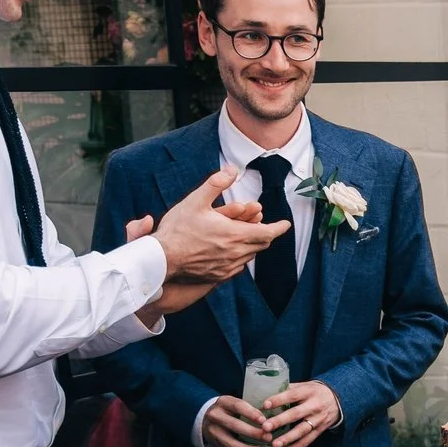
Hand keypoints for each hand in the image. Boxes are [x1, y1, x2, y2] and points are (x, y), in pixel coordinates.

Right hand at [155, 167, 281, 286]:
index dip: (279, 228)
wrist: (161, 259)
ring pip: (250, 256)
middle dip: (266, 234)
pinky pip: (238, 267)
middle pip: (261, 244)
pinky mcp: (219, 276)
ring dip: (252, 245)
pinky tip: (233, 252)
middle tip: (267, 228)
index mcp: (235, 234)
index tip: (286, 224)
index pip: (268, 233)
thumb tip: (232, 170)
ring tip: (248, 237)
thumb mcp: (195, 200)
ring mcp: (228, 267)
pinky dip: (240, 257)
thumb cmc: (177, 229)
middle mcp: (235, 253)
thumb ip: (215, 184)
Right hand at [201, 396, 271, 446]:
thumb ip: (250, 411)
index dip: (251, 413)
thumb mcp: (236, 406)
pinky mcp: (214, 441)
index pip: (238, 406)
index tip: (264, 421)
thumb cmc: (230, 412)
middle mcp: (215, 415)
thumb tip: (271, 420)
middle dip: (253, 432)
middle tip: (269, 437)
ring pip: (231, 441)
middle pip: (235, 425)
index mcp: (224, 402)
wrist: (207, 419)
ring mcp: (213, 429)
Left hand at [261, 380, 342, 446]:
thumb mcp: (305, 386)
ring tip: (275, 445)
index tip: (265, 405)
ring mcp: (318, 419)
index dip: (279, 400)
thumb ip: (289, 389)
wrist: (339, 399)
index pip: (292, 395)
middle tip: (265, 427)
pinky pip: (308, 440)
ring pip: (302, 430)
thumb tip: (266, 392)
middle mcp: (314, 406)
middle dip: (280, 421)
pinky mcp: (320, 430)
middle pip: (296, 414)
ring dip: (288, 439)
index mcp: (308, 392)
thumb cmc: (314, 392)